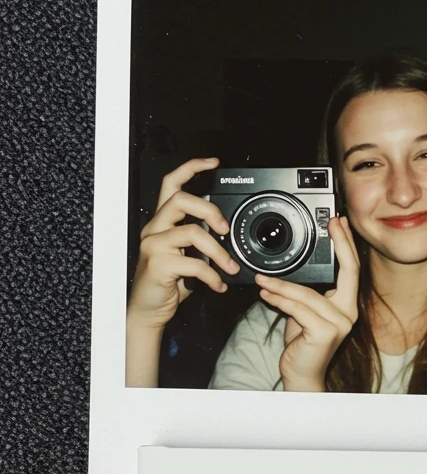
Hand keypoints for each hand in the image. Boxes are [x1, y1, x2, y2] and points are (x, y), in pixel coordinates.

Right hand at [127, 157, 240, 332]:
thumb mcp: (187, 258)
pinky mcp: (158, 265)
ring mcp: (154, 245)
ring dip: (219, 251)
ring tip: (231, 267)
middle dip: (210, 210)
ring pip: (192, 232)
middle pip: (181, 199)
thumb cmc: (169, 284)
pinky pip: (194, 263)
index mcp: (163, 222)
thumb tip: (228, 238)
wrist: (148, 310)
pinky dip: (213, 276)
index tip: (214, 163)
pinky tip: (218, 285)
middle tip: (225, 230)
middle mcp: (155, 228)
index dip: (192, 168)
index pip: (172, 184)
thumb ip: (202, 243)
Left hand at [255, 216, 360, 392]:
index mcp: (346, 305)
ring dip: (281, 285)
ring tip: (262, 279)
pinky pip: (298, 309)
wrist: (301, 374)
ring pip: (307, 294)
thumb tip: (285, 272)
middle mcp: (348, 313)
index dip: (346, 244)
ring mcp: (339, 323)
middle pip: (347, 271)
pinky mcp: (324, 332)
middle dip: (340, 243)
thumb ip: (302, 293)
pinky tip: (266, 293)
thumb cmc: (303, 344)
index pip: (351, 269)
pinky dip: (279, 300)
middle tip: (329, 223)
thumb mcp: (304, 312)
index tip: (338, 222)